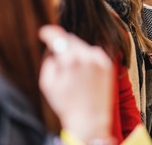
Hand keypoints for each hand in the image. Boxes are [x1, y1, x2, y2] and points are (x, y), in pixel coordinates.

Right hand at [38, 25, 112, 142]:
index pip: (58, 37)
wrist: (90, 119)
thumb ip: (48, 60)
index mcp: (70, 60)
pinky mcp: (107, 64)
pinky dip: (87, 58)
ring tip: (72, 72)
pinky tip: (84, 73)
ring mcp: (99, 59)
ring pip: (82, 46)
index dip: (49, 33)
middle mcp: (87, 56)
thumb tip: (53, 48)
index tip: (44, 32)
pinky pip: (93, 53)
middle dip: (62, 45)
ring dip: (75, 51)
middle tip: (57, 58)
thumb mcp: (47, 83)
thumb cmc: (66, 104)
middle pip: (70, 40)